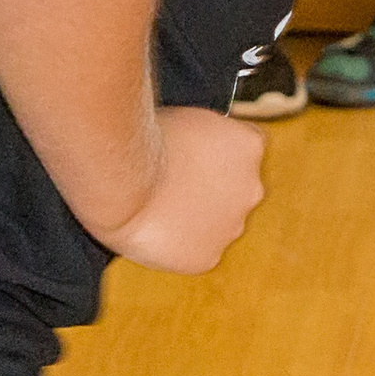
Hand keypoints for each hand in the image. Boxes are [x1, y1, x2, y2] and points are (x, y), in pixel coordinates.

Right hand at [109, 108, 265, 272]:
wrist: (122, 182)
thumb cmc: (143, 140)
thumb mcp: (187, 118)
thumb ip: (208, 132)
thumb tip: (201, 138)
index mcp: (249, 145)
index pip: (243, 151)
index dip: (215, 156)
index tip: (192, 159)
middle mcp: (252, 188)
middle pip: (237, 191)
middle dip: (211, 190)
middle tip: (174, 186)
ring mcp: (232, 226)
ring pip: (219, 224)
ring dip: (197, 219)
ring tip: (159, 209)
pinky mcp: (208, 256)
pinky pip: (197, 252)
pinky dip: (179, 245)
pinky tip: (156, 231)